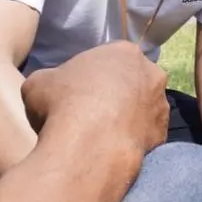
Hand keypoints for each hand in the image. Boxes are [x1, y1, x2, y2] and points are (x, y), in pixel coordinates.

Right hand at [20, 41, 168, 157]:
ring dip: (125, 118)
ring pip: (141, 108)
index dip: (89, 75)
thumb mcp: (38, 82)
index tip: (75, 92)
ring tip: (98, 136)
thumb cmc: (62, 104)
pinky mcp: (162, 134)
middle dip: (113, 95)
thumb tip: (52, 89)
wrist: (87, 146)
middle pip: (129, 82)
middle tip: (88, 113)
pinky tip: (110, 150)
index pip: (107, 58)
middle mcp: (151, 73)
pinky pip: (144, 135)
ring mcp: (161, 104)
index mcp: (124, 51)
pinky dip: (130, 140)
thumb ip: (51, 79)